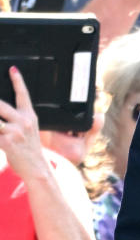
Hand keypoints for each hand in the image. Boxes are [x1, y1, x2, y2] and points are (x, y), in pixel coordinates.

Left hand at [0, 66, 51, 182]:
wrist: (37, 170)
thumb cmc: (30, 151)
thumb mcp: (29, 132)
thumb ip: (17, 120)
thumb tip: (2, 111)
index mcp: (30, 117)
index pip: (23, 95)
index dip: (18, 80)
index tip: (12, 69)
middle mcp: (24, 122)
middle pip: (1, 104)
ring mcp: (16, 132)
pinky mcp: (8, 142)